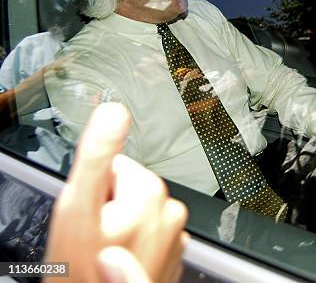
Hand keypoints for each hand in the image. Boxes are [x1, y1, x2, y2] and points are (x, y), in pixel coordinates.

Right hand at [44, 103, 188, 282]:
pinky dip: (132, 245)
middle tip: (94, 237)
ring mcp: (174, 236)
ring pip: (134, 214)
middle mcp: (171, 211)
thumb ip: (97, 154)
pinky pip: (145, 236)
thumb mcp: (79, 206)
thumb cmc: (83, 270)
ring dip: (118, 228)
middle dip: (107, 208)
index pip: (115, 167)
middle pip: (126, 189)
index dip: (95, 191)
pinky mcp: (172, 255)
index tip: (91, 215)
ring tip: (104, 252)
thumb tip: (114, 111)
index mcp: (152, 192)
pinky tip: (117, 263)